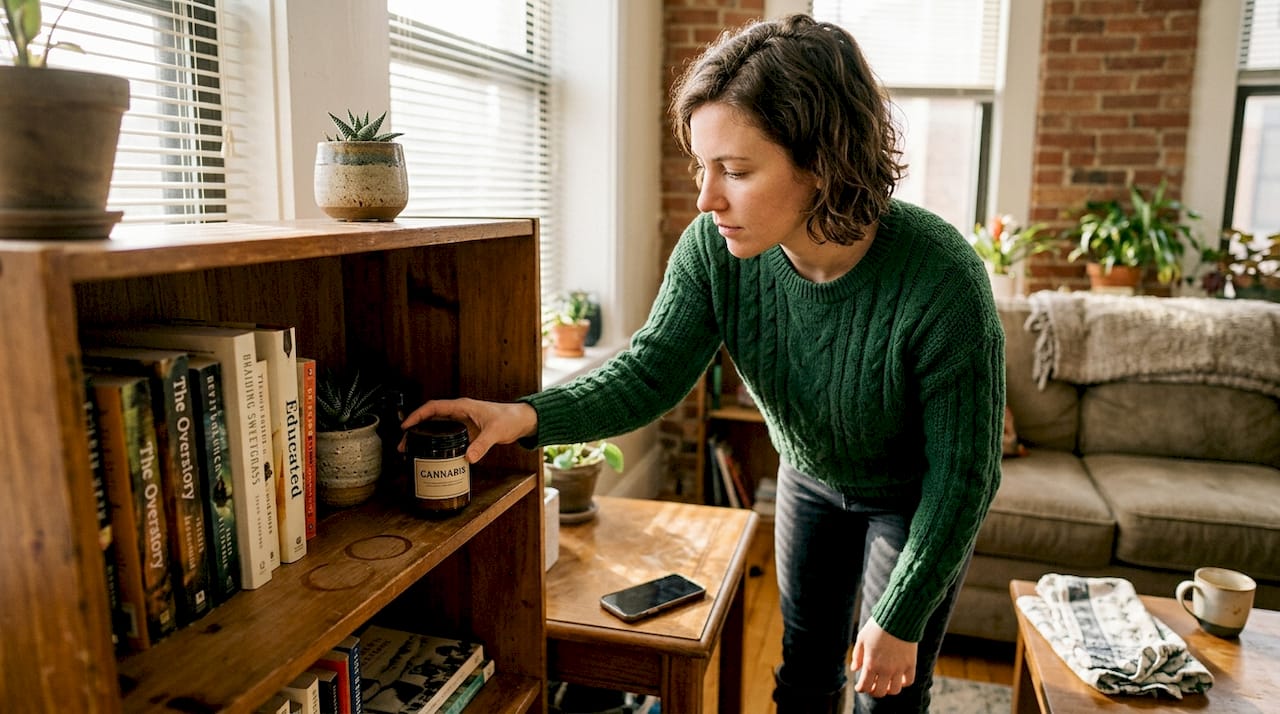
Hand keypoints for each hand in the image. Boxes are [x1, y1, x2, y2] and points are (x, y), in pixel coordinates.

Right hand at [400, 398, 537, 462]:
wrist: (520, 420)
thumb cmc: (509, 419)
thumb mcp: (495, 431)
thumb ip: (482, 444)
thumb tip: (469, 457)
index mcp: (462, 406)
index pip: (433, 407)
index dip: (418, 415)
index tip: (406, 426)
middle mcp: (459, 412)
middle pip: (430, 418)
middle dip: (415, 429)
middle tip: (404, 444)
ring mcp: (462, 421)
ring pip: (436, 426)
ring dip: (424, 436)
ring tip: (412, 450)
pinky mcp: (466, 430)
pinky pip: (446, 435)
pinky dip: (436, 442)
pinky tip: (432, 453)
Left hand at [850, 619, 916, 697]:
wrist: (897, 616)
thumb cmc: (877, 626)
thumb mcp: (862, 638)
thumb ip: (857, 655)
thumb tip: (855, 669)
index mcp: (871, 664)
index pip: (865, 686)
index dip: (861, 688)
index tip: (860, 686)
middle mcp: (885, 669)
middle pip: (880, 692)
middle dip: (874, 691)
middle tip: (872, 685)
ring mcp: (899, 668)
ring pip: (894, 690)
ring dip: (888, 689)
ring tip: (886, 683)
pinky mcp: (911, 664)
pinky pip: (908, 681)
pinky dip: (903, 683)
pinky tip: (898, 678)